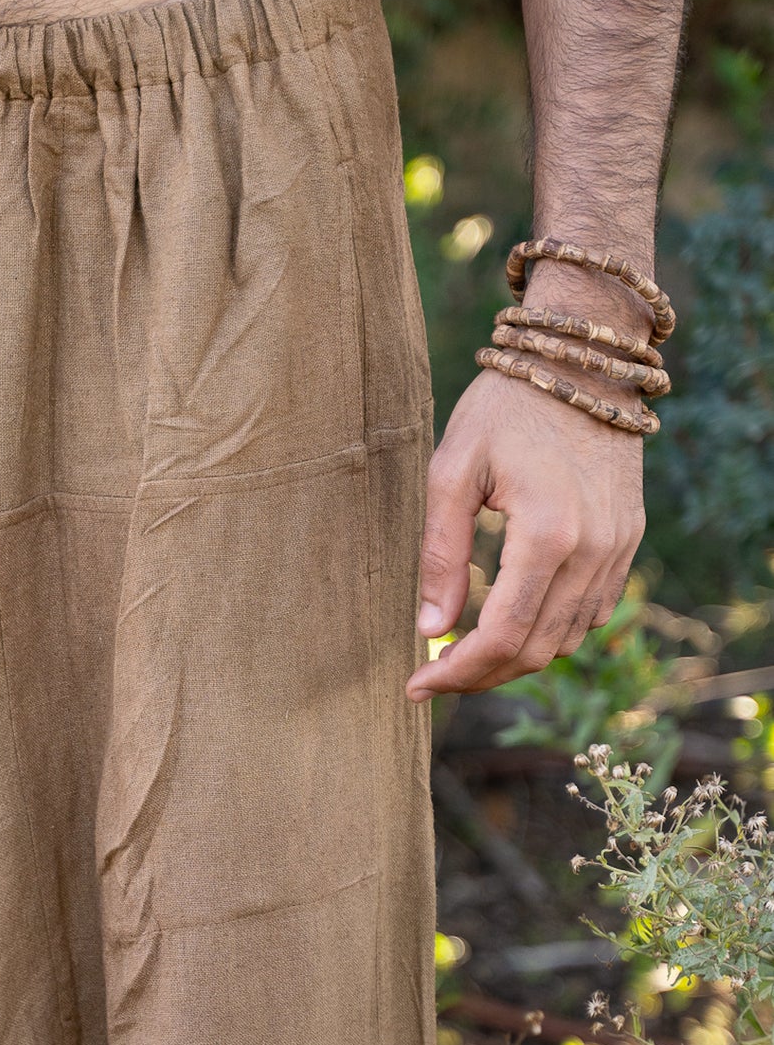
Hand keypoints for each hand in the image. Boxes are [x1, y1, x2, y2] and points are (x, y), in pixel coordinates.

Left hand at [405, 343, 645, 704]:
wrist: (582, 359)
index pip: (501, 636)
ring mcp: (618, 548)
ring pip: (566, 640)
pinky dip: (551, 632)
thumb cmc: (506, 406)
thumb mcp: (453, 471)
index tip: (415, 685)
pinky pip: (592, 613)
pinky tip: (513, 622)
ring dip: (514, 658)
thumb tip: (430, 629)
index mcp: (548, 534)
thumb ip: (441, 554)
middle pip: (535, 650)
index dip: (456, 673)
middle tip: (433, 677)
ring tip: (465, 654)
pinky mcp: (628, 540)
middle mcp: (593, 550)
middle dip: (479, 675)